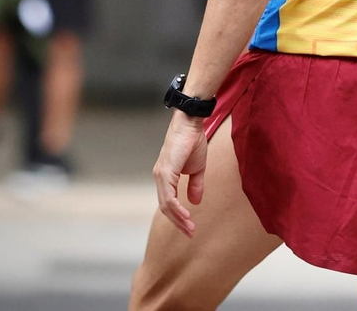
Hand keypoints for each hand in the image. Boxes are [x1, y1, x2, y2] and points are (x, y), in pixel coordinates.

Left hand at [153, 113, 208, 237]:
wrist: (191, 123)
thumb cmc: (193, 141)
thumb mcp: (197, 168)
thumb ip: (195, 185)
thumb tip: (195, 202)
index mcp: (166, 177)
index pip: (169, 202)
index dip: (179, 216)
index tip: (190, 227)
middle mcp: (160, 178)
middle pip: (166, 207)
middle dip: (178, 222)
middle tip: (190, 233)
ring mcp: (160, 175)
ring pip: (166, 204)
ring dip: (178, 218)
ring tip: (189, 228)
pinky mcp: (164, 172)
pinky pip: (168, 196)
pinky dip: (176, 208)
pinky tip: (186, 216)